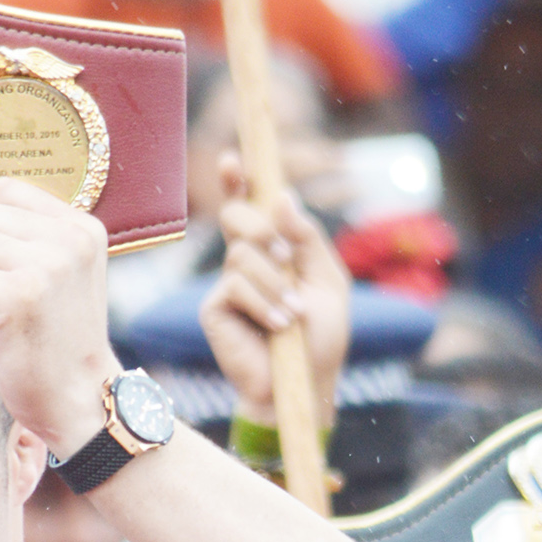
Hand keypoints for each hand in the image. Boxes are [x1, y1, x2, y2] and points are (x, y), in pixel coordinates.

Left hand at [0, 177, 119, 454]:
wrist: (80, 398)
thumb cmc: (59, 337)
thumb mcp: (65, 272)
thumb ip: (34, 234)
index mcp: (82, 226)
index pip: (5, 189)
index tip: (17, 269)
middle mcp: (69, 239)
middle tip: (8, 295)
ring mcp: (46, 266)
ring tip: (4, 311)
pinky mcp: (18, 296)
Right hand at [197, 151, 348, 428]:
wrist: (305, 384)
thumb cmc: (320, 338)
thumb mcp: (328, 279)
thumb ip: (307, 238)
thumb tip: (282, 196)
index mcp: (273, 251)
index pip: (250, 208)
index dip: (238, 182)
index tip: (232, 158)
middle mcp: (244, 263)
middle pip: (237, 217)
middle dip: (263, 230)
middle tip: (287, 258)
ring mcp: (226, 286)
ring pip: (242, 255)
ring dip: (276, 284)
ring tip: (292, 315)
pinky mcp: (213, 309)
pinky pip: (234, 285)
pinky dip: (264, 303)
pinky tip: (278, 326)